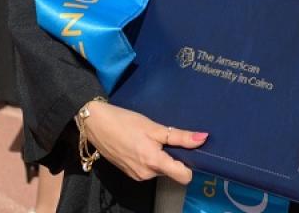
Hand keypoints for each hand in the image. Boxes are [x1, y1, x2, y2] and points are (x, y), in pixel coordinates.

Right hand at [79, 100, 206, 183]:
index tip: (189, 151)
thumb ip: (179, 136)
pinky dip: (149, 159)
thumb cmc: (124, 122)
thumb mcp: (154, 127)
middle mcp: (146, 174)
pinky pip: (148, 169)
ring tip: (150, 139)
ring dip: (160, 157)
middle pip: (172, 171)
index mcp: (154, 163)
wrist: (95, 124)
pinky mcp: (130, 173)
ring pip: (160, 169)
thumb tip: (203, 139)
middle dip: (173, 157)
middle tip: (164, 138)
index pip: (184, 177)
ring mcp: (137, 175)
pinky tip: (141, 144)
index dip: (191, 165)